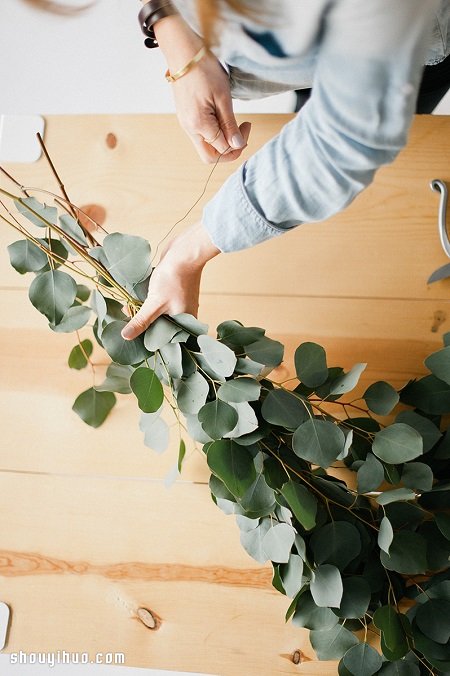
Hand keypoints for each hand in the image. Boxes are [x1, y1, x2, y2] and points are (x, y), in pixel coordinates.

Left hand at [121, 222, 219, 339]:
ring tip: (128, 310)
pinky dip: (148, 301)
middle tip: (126, 321)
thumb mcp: (154, 303)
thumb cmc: (173, 279)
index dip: (149, 338)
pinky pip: (158, 301)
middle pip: (160, 325)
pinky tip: (135, 300)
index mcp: (184, 321)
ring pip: (158, 312)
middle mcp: (184, 314)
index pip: (165, 337)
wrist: (183, 252)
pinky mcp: (172, 291)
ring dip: (144, 311)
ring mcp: (179, 302)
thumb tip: (126, 336)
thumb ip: (141, 320)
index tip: (132, 338)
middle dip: (144, 323)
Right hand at [155, 14, 251, 162]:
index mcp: (199, 125)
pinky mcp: (185, 118)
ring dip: (221, 142)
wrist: (183, 52)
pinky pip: (200, 135)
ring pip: (205, 147)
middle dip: (228, 151)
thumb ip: (230, 125)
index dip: (239, 143)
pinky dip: (214, 134)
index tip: (248, 125)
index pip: (223, 149)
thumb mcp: (223, 97)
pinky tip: (221, 119)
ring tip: (232, 123)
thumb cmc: (204, 70)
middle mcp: (189, 129)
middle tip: (240, 135)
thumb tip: (237, 145)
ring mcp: (185, 124)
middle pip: (210, 157)